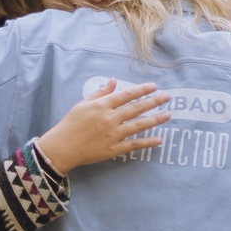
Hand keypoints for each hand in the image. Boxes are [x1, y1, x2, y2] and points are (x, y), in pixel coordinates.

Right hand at [35, 80, 169, 171]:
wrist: (62, 147)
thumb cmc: (70, 124)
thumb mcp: (83, 104)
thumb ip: (100, 93)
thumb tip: (113, 81)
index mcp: (102, 105)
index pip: (127, 95)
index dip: (141, 90)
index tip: (154, 86)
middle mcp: (110, 118)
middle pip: (137, 108)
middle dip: (154, 101)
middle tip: (167, 97)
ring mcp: (113, 134)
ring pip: (139, 125)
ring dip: (155, 120)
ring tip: (168, 115)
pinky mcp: (114, 149)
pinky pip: (134, 145)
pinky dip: (147, 142)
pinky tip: (159, 139)